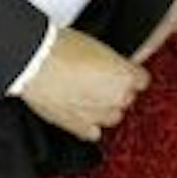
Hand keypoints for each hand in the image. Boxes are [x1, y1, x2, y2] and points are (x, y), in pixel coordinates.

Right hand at [19, 28, 149, 141]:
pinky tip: (79, 111)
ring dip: (103, 108)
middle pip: (127, 98)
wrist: (35, 64)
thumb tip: (112, 66)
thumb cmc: (60, 49)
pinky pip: (93, 132)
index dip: (129, 73)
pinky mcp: (80, 128)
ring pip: (112, 116)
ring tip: (85, 95)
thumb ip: (111, 62)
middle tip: (97, 80)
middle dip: (115, 90)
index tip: (122, 72)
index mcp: (126, 76)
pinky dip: (88, 124)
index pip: (141, 80)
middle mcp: (117, 98)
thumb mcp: (95, 45)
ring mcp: (99, 116)